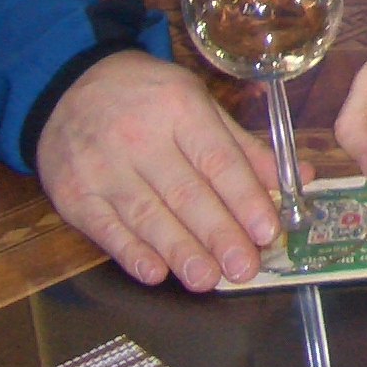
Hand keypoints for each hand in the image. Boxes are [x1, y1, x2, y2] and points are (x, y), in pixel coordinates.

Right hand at [35, 49, 289, 290]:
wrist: (68, 87)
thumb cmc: (148, 98)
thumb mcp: (198, 104)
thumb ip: (243, 146)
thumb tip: (298, 178)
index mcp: (179, 108)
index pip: (217, 160)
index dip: (244, 198)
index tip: (268, 231)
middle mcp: (139, 137)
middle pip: (185, 193)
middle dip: (219, 235)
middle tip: (245, 268)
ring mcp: (102, 168)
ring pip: (148, 216)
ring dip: (180, 252)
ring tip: (208, 279)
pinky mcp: (74, 195)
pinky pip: (106, 230)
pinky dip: (132, 254)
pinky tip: (157, 273)